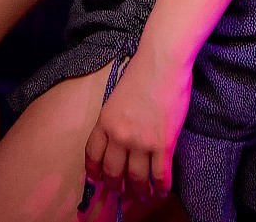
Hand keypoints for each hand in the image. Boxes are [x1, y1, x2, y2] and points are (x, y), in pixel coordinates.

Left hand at [85, 51, 189, 203]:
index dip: (94, 171)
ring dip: (139, 189)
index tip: (97, 180)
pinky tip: (161, 190)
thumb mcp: (117, 97)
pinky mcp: (163, 143)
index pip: (92, 155)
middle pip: (113, 172)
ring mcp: (141, 141)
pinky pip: (160, 174)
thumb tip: (119, 137)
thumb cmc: (142, 73)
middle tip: (122, 192)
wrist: (162, 62)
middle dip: (116, 186)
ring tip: (144, 193)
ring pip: (136, 178)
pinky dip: (161, 186)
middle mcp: (119, 135)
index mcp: (105, 122)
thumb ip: (115, 118)